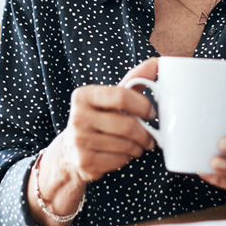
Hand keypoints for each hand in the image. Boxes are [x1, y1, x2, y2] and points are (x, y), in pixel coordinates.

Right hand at [29, 58, 157, 225]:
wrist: (69, 152)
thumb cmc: (96, 119)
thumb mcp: (109, 99)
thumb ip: (132, 81)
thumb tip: (156, 63)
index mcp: (84, 96)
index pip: (122, 96)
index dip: (143, 105)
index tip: (151, 112)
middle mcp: (78, 116)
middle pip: (127, 125)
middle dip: (145, 133)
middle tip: (150, 136)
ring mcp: (80, 141)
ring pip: (126, 145)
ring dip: (138, 147)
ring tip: (136, 145)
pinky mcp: (85, 162)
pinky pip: (119, 160)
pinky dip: (127, 158)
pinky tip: (122, 154)